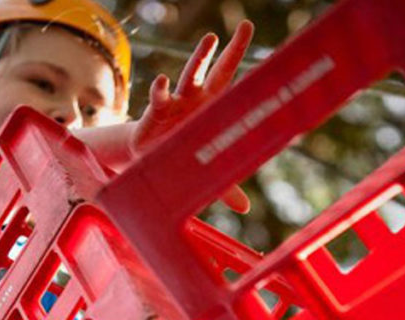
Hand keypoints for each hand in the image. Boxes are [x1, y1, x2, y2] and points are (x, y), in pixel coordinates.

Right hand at [131, 20, 253, 212]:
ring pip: (189, 76)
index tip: (258, 41)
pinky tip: (162, 82)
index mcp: (210, 107)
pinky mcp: (154, 113)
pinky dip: (160, 90)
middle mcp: (195, 99)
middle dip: (230, 49)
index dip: (242, 59)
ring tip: (210, 39)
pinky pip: (158, 98)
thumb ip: (225, 188)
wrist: (146, 162)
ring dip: (200, 58)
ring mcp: (175, 103)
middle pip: (215, 70)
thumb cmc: (178, 157)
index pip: (230, 78)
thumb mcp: (202, 172)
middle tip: (245, 26)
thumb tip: (246, 209)